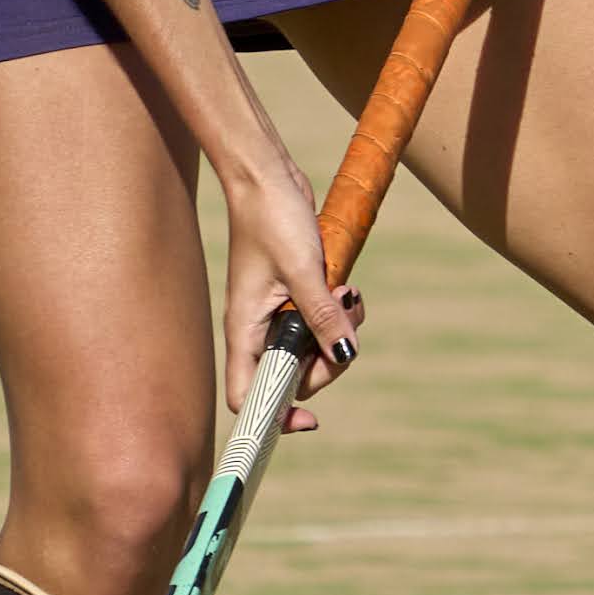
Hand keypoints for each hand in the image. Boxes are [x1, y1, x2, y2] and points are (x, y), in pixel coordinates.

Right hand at [216, 153, 361, 429]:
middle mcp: (258, 327)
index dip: (275, 416)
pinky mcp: (294, 292)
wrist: (268, 175)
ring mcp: (276, 311)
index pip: (247, 394)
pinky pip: (322, 319)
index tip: (311, 419)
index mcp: (245, 329)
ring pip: (314, 346)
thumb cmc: (273, 218)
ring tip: (348, 294)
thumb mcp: (304, 271)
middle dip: (329, 359)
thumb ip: (324, 317)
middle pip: (294, 375)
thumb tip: (346, 354)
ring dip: (340, 329)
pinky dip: (339, 310)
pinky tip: (345, 286)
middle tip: (346, 325)